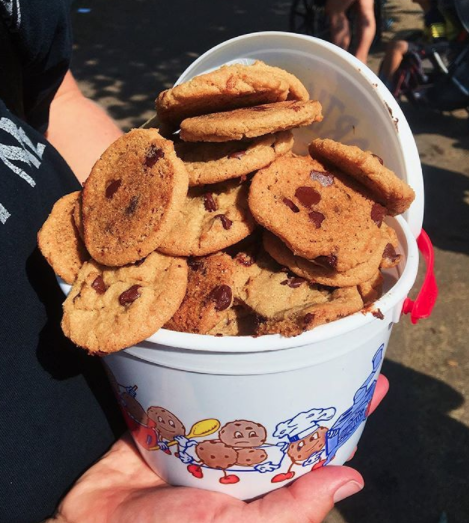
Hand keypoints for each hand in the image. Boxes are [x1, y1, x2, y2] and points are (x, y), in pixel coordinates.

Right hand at [47, 375, 387, 522]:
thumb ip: (291, 510)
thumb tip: (351, 478)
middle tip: (331, 342)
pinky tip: (226, 343)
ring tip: (286, 332)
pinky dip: (211, 370)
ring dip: (264, 369)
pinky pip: (196, 390)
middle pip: (282, 414)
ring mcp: (205, 437)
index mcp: (263, 487)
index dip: (345, 418)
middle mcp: (239, 459)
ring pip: (243, 397)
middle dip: (307, 382)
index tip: (371, 383)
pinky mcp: (171, 419)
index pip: (315, 449)